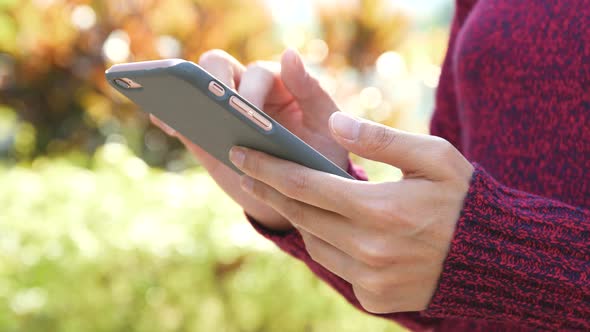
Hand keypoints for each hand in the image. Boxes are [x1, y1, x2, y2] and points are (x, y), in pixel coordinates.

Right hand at [152, 49, 347, 230]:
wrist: (302, 195)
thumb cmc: (319, 156)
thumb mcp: (326, 126)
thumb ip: (312, 91)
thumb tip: (288, 53)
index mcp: (279, 83)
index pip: (257, 73)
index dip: (250, 92)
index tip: (248, 116)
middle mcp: (248, 89)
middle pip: (218, 66)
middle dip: (213, 85)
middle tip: (216, 113)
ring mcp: (223, 110)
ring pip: (195, 86)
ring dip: (186, 93)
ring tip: (179, 108)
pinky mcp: (205, 133)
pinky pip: (183, 119)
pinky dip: (172, 116)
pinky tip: (167, 123)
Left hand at [228, 112, 473, 312]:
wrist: (494, 257)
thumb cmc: (463, 198)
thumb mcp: (433, 156)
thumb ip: (381, 139)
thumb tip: (333, 123)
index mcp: (381, 210)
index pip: (305, 185)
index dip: (268, 167)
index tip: (242, 153)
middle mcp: (370, 249)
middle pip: (301, 215)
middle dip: (269, 189)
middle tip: (247, 170)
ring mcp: (371, 279)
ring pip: (314, 243)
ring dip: (298, 217)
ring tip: (289, 193)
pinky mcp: (374, 299)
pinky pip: (335, 267)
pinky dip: (326, 244)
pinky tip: (328, 227)